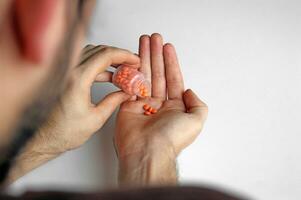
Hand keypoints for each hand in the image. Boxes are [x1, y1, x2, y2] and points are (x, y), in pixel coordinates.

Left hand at [36, 45, 139, 153]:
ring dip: (109, 60)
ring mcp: (64, 72)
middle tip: (132, 64)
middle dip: (119, 56)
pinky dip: (98, 66)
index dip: (124, 55)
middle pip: (99, 51)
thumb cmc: (61, 133)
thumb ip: (114, 102)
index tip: (135, 60)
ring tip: (123, 71)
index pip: (105, 55)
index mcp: (76, 80)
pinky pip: (84, 63)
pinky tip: (109, 76)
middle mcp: (68, 71)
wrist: (41, 139)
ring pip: (91, 54)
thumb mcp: (95, 119)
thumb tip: (127, 93)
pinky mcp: (63, 76)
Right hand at [115, 34, 207, 184]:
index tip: (167, 47)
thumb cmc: (171, 137)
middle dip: (156, 55)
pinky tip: (132, 59)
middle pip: (158, 73)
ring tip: (143, 41)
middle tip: (153, 39)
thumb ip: (197, 104)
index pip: (173, 78)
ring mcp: (143, 104)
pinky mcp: (128, 106)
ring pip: (144, 75)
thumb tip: (188, 91)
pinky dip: (131, 72)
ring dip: (144, 58)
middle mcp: (159, 104)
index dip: (171, 62)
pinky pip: (130, 85)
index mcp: (175, 107)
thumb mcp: (196, 120)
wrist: (147, 150)